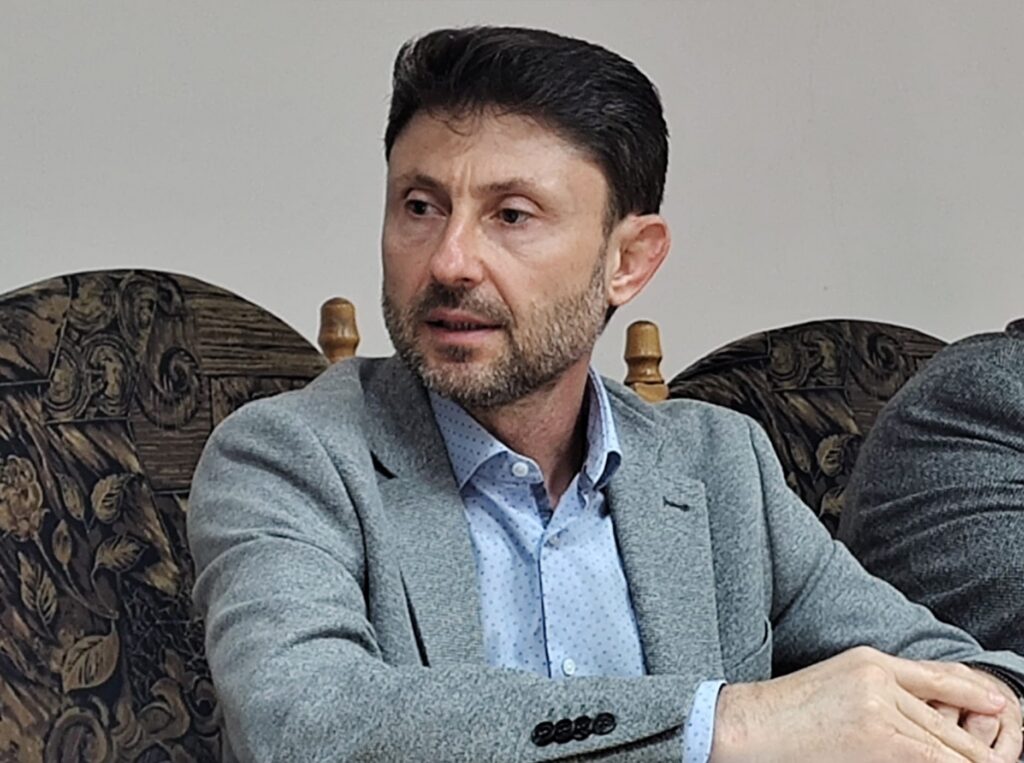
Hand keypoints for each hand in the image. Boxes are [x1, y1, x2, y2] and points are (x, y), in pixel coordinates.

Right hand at [709, 646, 1014, 762]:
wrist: (751, 725)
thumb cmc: (786, 713)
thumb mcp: (835, 684)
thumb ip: (878, 691)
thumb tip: (919, 714)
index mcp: (869, 660)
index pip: (937, 675)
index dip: (973, 691)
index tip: (1000, 704)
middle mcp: (880, 676)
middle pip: (947, 713)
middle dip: (976, 743)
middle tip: (1001, 757)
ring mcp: (881, 706)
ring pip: (945, 741)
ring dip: (970, 761)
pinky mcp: (879, 737)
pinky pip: (932, 757)